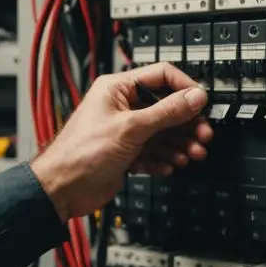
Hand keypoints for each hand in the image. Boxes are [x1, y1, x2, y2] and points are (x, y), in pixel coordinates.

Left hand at [29, 62, 212, 219]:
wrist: (62, 189)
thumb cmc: (81, 153)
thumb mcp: (131, 128)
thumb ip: (166, 112)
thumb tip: (194, 97)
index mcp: (118, 89)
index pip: (161, 76)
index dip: (184, 88)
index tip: (202, 103)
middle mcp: (122, 107)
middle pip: (166, 108)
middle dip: (186, 123)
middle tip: (203, 135)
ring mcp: (124, 131)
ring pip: (162, 133)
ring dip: (179, 144)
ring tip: (192, 154)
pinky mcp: (125, 153)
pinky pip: (153, 152)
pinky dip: (164, 158)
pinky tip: (171, 165)